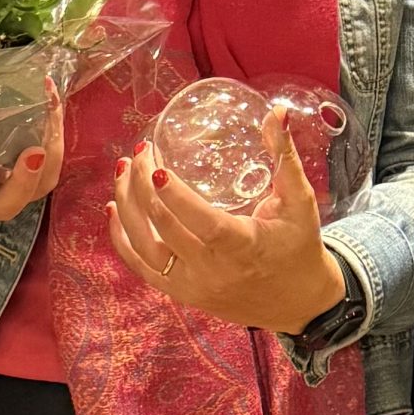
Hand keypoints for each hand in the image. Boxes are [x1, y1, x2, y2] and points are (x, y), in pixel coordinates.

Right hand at [0, 109, 62, 221]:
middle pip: (1, 207)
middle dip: (21, 184)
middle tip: (33, 153)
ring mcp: (2, 186)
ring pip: (36, 190)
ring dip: (51, 157)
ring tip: (51, 115)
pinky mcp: (25, 170)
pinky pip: (48, 163)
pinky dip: (54, 133)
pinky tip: (52, 99)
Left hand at [106, 109, 346, 335]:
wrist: (296, 302)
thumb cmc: (299, 245)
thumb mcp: (298, 201)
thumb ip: (284, 156)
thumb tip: (278, 112)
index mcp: (244, 247)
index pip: (203, 223)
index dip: (175, 197)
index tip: (155, 167)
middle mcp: (213, 271)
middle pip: (165, 228)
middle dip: (143, 186)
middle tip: (140, 151)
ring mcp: (192, 285)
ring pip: (145, 247)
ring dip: (128, 206)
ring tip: (123, 171)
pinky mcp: (181, 293)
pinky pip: (141, 267)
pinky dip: (122, 239)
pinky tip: (115, 208)